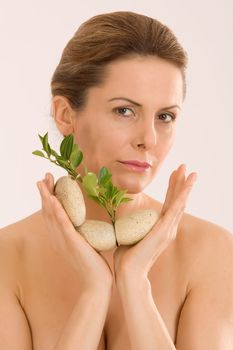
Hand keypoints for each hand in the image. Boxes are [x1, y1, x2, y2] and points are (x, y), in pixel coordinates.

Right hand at [37, 173, 112, 290]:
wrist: (98, 282)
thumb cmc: (95, 264)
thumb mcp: (88, 243)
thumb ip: (86, 233)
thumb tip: (94, 223)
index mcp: (62, 236)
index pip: (52, 213)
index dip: (49, 197)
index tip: (50, 183)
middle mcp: (59, 237)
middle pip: (48, 210)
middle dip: (46, 192)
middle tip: (44, 177)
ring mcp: (64, 239)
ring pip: (51, 214)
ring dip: (47, 196)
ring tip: (43, 182)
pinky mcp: (71, 242)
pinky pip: (62, 224)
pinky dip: (56, 211)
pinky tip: (54, 199)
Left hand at [113, 164, 196, 283]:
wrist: (128, 273)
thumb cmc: (126, 257)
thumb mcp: (128, 234)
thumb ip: (129, 225)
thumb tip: (118, 217)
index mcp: (159, 228)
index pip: (168, 204)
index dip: (172, 188)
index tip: (174, 174)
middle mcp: (167, 228)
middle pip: (176, 200)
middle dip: (180, 182)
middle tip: (184, 166)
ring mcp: (167, 229)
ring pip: (179, 202)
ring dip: (185, 186)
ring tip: (190, 171)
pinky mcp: (164, 230)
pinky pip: (175, 209)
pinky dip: (183, 195)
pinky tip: (188, 184)